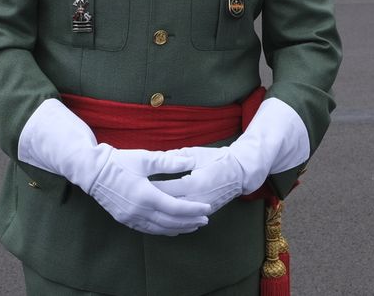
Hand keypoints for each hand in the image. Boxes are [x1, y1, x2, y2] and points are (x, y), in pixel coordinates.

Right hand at [85, 147, 214, 235]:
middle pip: (170, 222)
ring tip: (193, 226)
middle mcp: (139, 211)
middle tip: (205, 220)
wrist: (92, 171)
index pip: (176, 208)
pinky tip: (171, 229)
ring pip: (160, 229)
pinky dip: (163, 230)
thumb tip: (189, 162)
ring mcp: (131, 218)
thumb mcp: (145, 158)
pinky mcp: (125, 219)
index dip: (193, 209)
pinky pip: (148, 229)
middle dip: (190, 222)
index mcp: (146, 196)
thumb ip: (168, 162)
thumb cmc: (118, 162)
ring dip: (178, 228)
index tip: (207, 208)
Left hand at [150, 98, 309, 213]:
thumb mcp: (195, 153)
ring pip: (176, 216)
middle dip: (151, 204)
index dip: (149, 189)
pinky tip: (161, 220)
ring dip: (161, 215)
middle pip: (168, 205)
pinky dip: (173, 220)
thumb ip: (175, 157)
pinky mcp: (205, 212)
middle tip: (133, 202)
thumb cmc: (216, 158)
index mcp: (194, 183)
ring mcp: (202, 208)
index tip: (134, 186)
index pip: (166, 189)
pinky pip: (186, 220)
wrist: (240, 172)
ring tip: (143, 213)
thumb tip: (156, 158)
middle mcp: (197, 199)